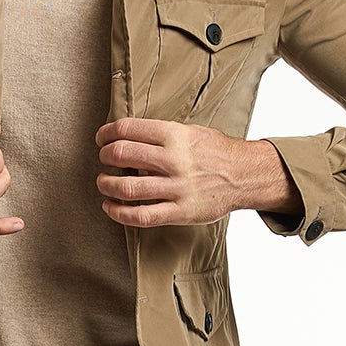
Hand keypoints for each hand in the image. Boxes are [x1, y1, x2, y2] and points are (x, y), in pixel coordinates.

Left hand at [94, 120, 299, 225]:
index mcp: (174, 135)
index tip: (101, 138)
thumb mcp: (191, 131)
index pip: (128, 129)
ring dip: (106, 185)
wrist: (243, 175)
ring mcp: (176, 187)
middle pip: (121, 154)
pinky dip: (118, 213)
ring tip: (104, 183)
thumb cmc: (215, 152)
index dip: (106, 133)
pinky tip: (110, 207)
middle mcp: (173, 160)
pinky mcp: (180, 211)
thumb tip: (129, 135)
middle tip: (104, 159)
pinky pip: (141, 216)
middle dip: (105, 156)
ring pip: (126, 188)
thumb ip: (162, 134)